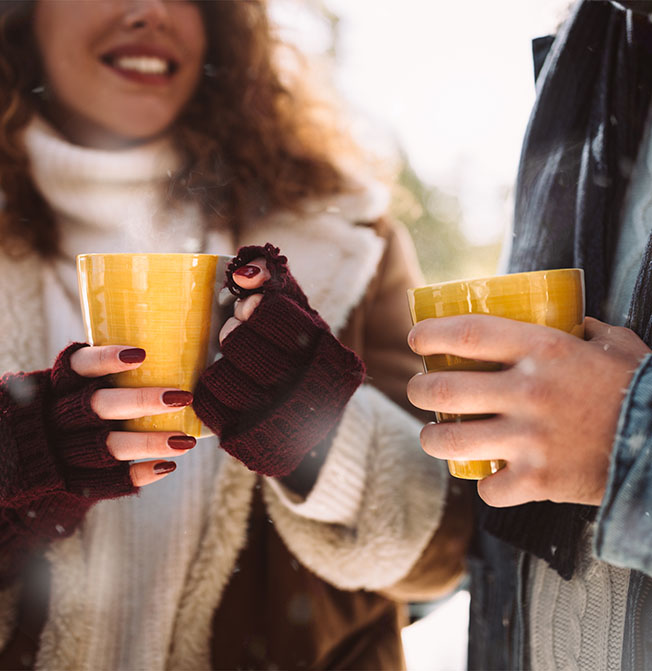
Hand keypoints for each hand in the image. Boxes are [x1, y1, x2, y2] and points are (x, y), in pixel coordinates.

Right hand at [69, 345, 195, 486]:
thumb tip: (171, 337)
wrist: (26, 462)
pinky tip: (167, 465)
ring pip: (109, 446)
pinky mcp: (72, 481)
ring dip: (150, 442)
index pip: (78, 366)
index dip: (106, 360)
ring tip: (186, 440)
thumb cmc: (69, 409)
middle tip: (182, 397)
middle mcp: (58, 416)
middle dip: (142, 401)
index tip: (141, 355)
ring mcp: (64, 450)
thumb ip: (104, 369)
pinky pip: (108, 480)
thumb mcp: (71, 386)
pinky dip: (138, 473)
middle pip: (99, 406)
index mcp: (59, 385)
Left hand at [193, 243, 363, 476]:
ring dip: (219, 363)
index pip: (280, 318)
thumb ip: (276, 281)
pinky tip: (222, 385)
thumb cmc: (300, 353)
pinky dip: (208, 391)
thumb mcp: (300, 314)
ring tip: (229, 360)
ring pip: (222, 378)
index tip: (245, 303)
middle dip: (233, 335)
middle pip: (244, 348)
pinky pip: (209, 408)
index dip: (256, 307)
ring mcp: (281, 423)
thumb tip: (244, 271)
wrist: (309, 417)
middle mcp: (310, 392)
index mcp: (331, 358)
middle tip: (232, 331)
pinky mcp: (253, 444)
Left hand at [407, 315, 650, 506]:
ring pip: (451, 441)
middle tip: (417, 390)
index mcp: (544, 350)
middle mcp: (530, 392)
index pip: (469, 333)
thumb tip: (571, 320)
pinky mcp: (541, 480)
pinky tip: (491, 478)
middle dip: (418, 390)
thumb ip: (586, 330)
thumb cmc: (640, 389)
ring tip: (433, 435)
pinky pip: (490, 489)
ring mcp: (532, 439)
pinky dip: (486, 486)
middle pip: (444, 389)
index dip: (432, 334)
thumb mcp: (614, 345)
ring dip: (432, 438)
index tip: (415, 339)